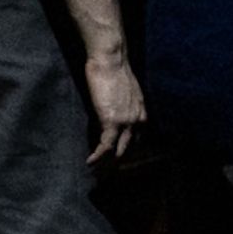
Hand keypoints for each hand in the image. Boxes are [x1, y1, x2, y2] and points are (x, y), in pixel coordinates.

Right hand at [81, 47, 147, 165]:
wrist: (110, 59)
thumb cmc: (113, 69)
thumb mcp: (124, 91)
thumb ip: (122, 106)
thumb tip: (113, 115)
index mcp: (143, 113)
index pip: (138, 141)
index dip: (126, 153)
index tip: (115, 162)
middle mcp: (139, 121)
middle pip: (130, 150)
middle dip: (117, 165)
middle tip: (105, 175)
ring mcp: (127, 122)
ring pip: (118, 152)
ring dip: (107, 165)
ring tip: (95, 173)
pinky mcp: (112, 121)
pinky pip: (105, 146)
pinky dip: (97, 156)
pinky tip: (90, 162)